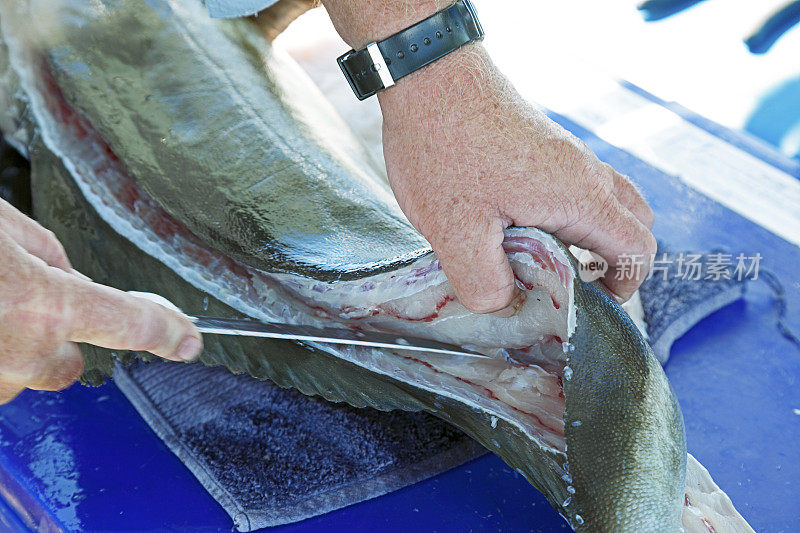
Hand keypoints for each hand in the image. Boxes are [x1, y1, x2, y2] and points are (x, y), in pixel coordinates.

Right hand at [0, 199, 201, 403]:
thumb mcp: (1, 226)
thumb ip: (48, 253)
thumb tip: (70, 275)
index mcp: (44, 305)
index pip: (130, 324)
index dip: (166, 331)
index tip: (187, 340)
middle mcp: (21, 354)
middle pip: (68, 363)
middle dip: (55, 339)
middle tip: (18, 303)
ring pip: (22, 374)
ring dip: (11, 351)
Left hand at [377, 44, 654, 312]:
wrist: (428, 77)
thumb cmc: (444, 148)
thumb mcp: (456, 233)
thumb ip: (486, 284)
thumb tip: (506, 308)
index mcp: (578, 196)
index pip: (637, 248)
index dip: (627, 285)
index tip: (593, 304)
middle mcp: (584, 171)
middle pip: (635, 222)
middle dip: (616, 261)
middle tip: (575, 286)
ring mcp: (566, 154)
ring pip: (608, 201)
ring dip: (591, 237)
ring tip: (548, 262)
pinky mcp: (544, 145)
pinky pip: (578, 185)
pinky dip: (569, 215)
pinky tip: (521, 228)